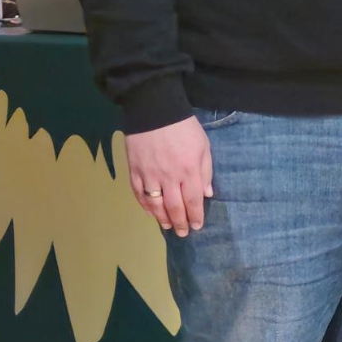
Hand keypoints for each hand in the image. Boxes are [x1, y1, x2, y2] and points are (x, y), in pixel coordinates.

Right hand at [125, 117, 213, 236]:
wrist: (154, 109)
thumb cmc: (184, 127)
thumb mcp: (203, 145)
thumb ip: (206, 171)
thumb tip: (207, 194)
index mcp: (189, 171)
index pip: (193, 201)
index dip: (195, 216)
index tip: (197, 226)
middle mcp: (169, 177)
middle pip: (175, 207)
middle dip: (180, 223)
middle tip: (182, 233)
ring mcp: (150, 175)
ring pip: (155, 204)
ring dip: (162, 218)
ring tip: (167, 226)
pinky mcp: (135, 170)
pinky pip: (139, 193)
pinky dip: (144, 205)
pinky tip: (150, 211)